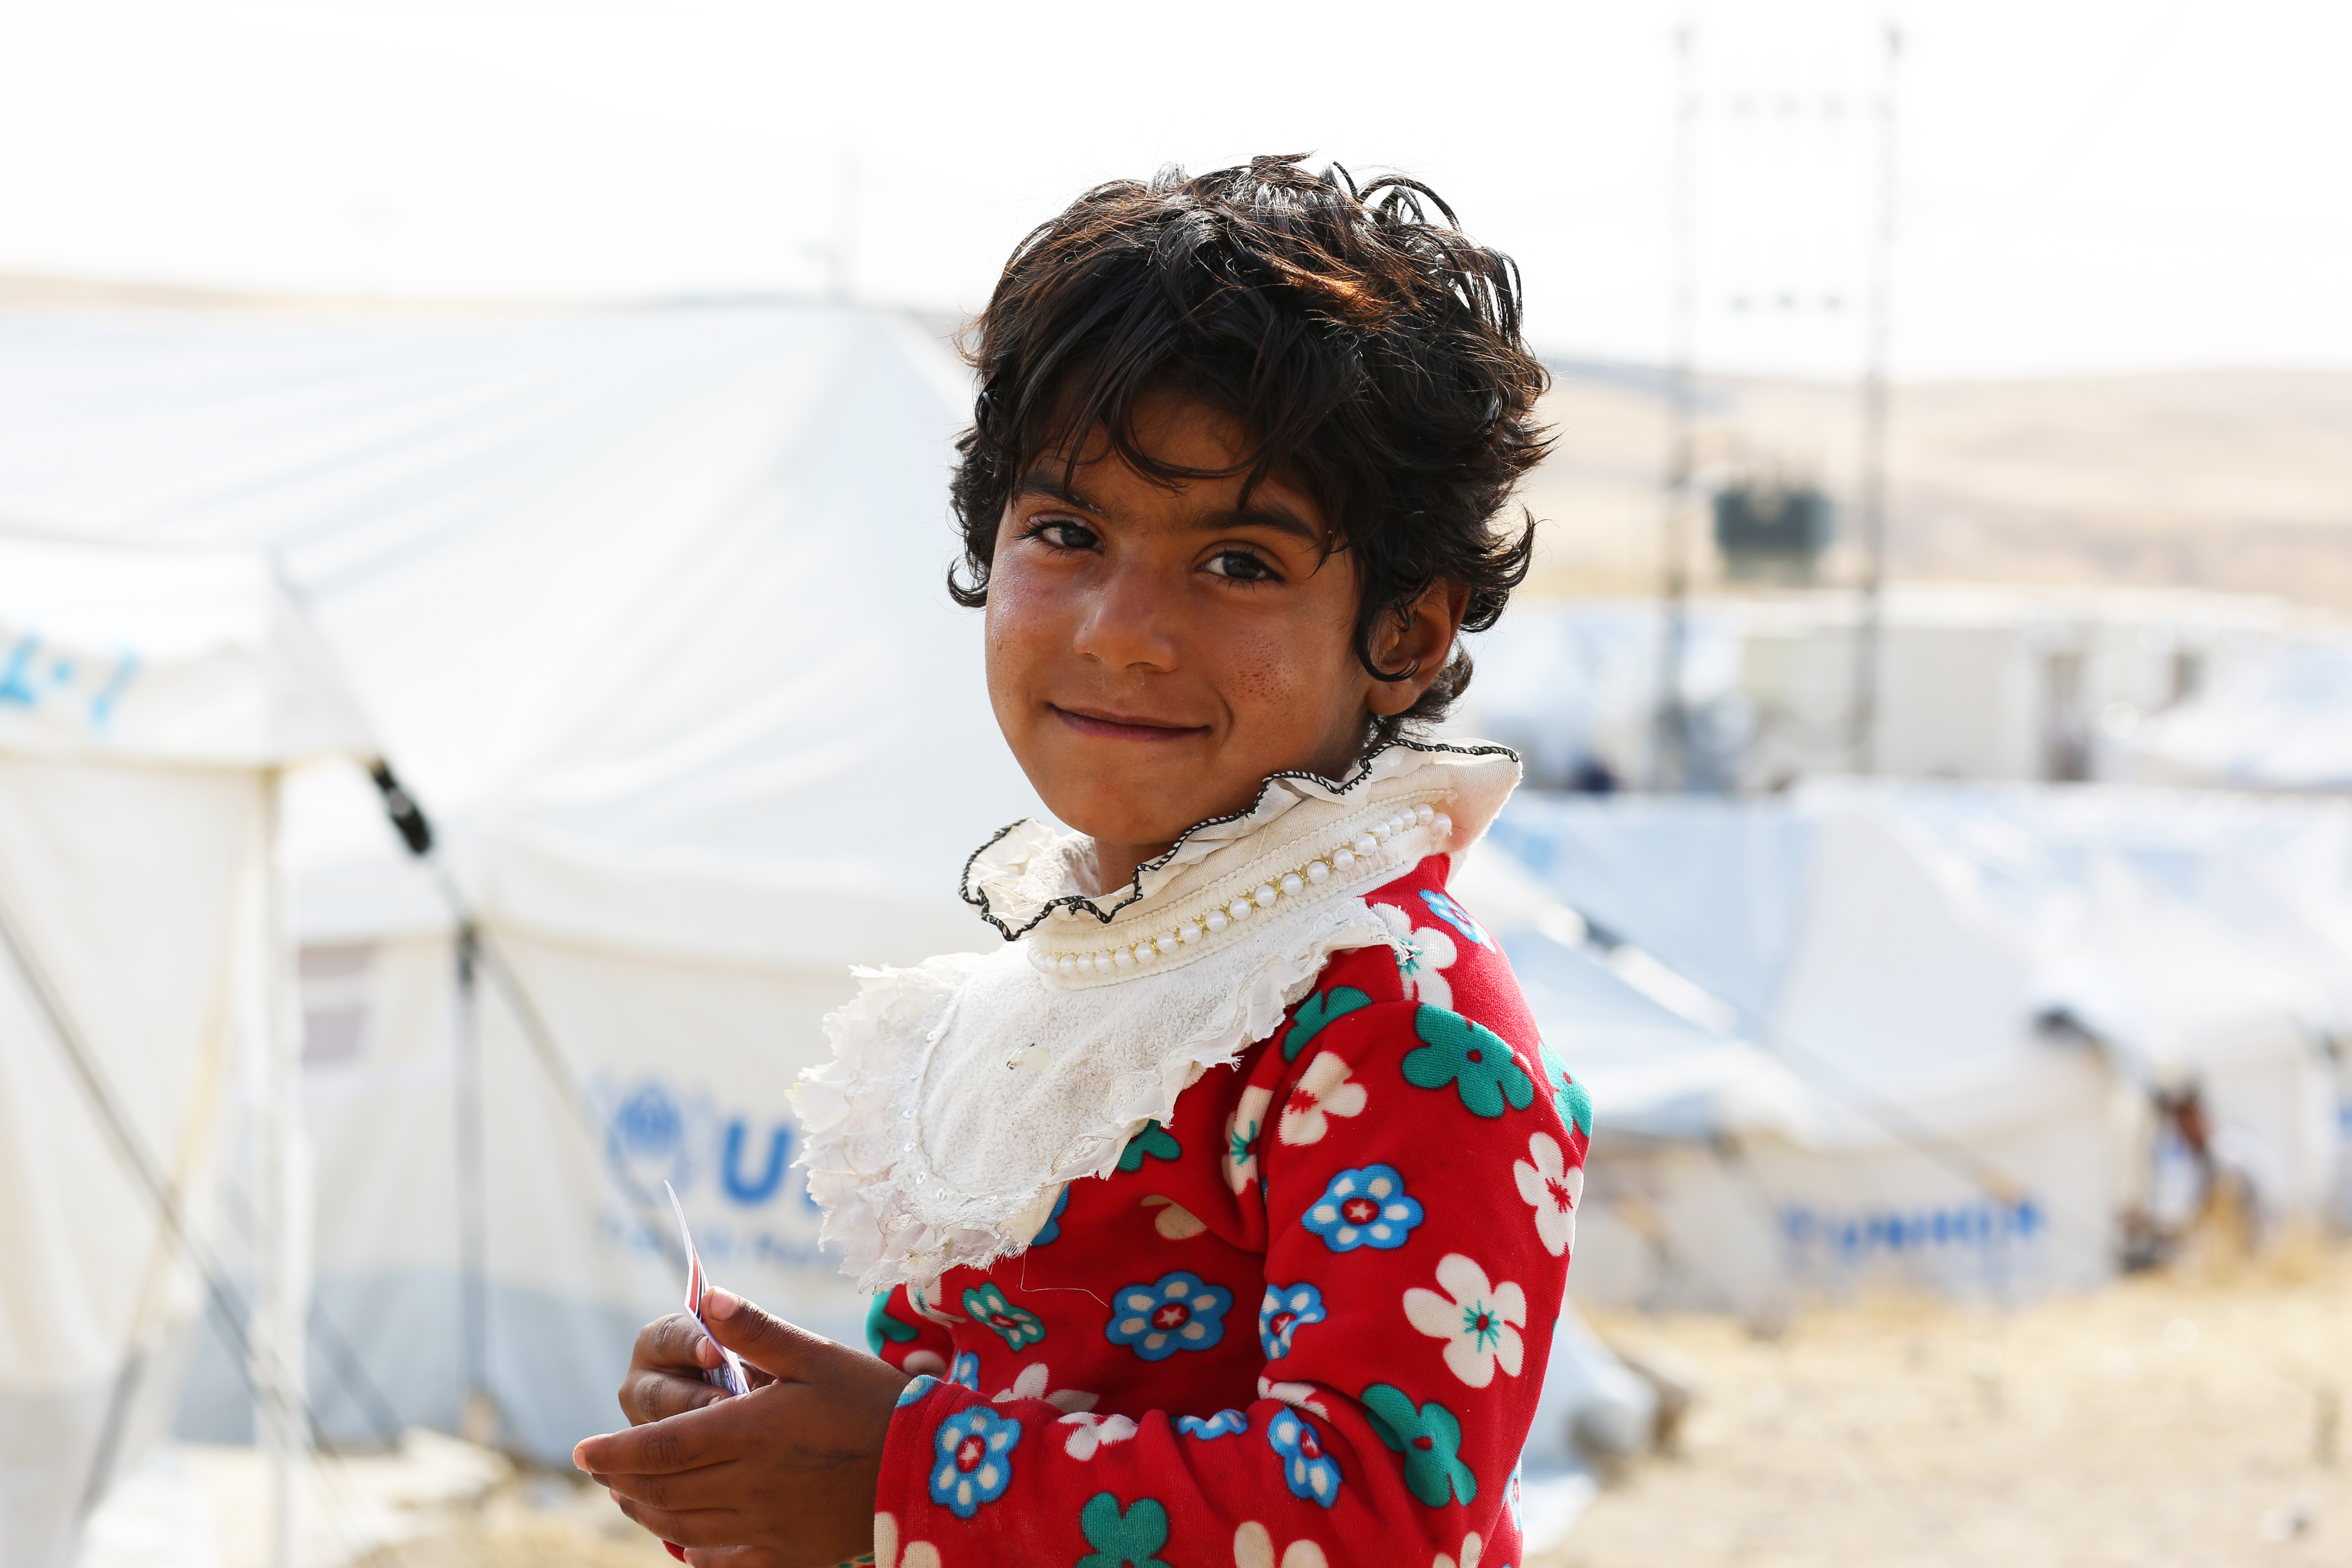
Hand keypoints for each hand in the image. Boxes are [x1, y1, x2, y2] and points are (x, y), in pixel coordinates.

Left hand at [578, 1290, 910, 1567]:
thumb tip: (706, 1297)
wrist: (929, 1466)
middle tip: (598, 1468)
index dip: (615, 1452)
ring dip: (646, 1512)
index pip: (661, 1448)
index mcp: (750, 1432)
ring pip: (683, 1526)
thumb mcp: (817, 1356)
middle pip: (663, 1490)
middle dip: (621, 1480)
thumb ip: (757, 1331)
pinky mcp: (787, 1553)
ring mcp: (766, 1525)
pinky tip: (683, 1539)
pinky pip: (723, 1560)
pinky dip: (691, 1550)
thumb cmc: (874, 1401)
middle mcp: (748, 1485)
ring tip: (627, 1497)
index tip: (580, 1451)